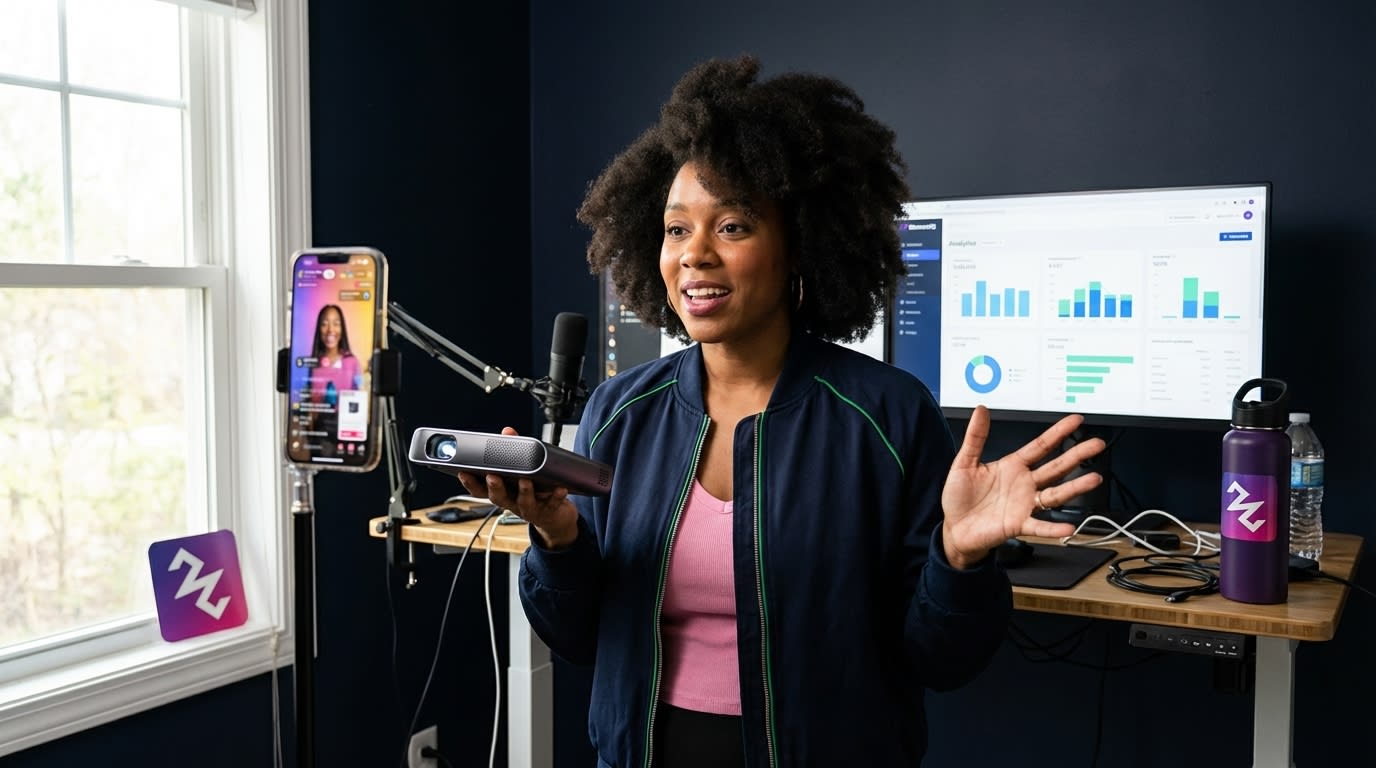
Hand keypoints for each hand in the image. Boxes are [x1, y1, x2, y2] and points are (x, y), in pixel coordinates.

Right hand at [456, 427, 580, 548]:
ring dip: (524, 491)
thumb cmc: (533, 491)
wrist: (554, 518)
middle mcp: (512, 503)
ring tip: (526, 480)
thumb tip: (507, 432)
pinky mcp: (548, 511)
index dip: (469, 483)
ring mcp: (529, 509)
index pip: (480, 489)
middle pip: (498, 498)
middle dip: (494, 487)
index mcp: (501, 492)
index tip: (462, 472)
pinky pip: (552, 504)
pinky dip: (556, 497)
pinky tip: (560, 488)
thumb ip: (513, 449)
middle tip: (492, 476)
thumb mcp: (521, 469)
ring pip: (524, 503)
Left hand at [940, 406, 1105, 569]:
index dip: (1058, 432)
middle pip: (1056, 467)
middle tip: (1097, 444)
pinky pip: (1039, 526)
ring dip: (1075, 487)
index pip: (1040, 446)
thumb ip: (975, 437)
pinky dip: (1053, 528)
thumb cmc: (959, 497)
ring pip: (1055, 494)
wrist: (954, 528)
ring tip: (1094, 479)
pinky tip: (1067, 527)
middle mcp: (1024, 484)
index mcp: (1013, 466)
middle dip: (1077, 455)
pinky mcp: (1018, 524)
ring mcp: (1024, 504)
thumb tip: (980, 410)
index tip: (1076, 420)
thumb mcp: (964, 463)